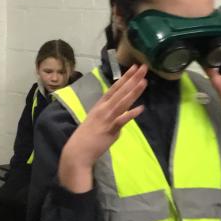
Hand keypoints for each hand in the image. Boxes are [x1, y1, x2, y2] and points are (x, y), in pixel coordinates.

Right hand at [59, 64, 147, 192]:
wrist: (77, 152)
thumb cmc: (86, 138)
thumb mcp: (97, 122)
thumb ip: (111, 119)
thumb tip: (121, 120)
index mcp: (100, 105)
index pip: (115, 88)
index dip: (125, 77)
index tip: (134, 67)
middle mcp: (103, 109)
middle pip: (120, 91)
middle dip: (132, 79)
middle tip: (143, 67)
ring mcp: (107, 118)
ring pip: (122, 102)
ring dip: (134, 91)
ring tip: (144, 81)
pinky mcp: (109, 130)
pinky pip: (122, 120)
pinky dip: (131, 114)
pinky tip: (141, 108)